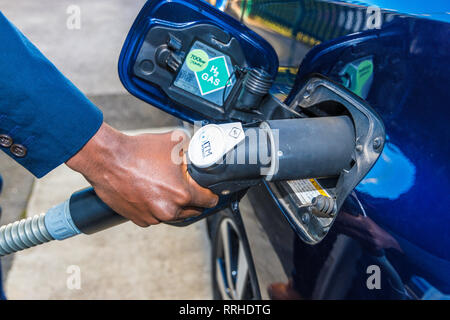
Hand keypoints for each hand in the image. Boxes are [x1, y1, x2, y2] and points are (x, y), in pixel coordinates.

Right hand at [66, 122, 217, 226]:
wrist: (107, 159)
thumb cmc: (138, 151)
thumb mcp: (174, 141)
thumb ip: (192, 151)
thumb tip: (200, 152)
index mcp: (182, 194)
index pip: (209, 201)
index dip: (211, 193)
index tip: (209, 190)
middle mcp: (169, 210)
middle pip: (193, 210)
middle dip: (192, 199)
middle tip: (185, 185)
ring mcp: (153, 217)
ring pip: (173, 214)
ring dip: (172, 204)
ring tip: (163, 186)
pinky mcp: (139, 219)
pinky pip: (155, 216)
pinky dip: (155, 207)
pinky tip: (150, 192)